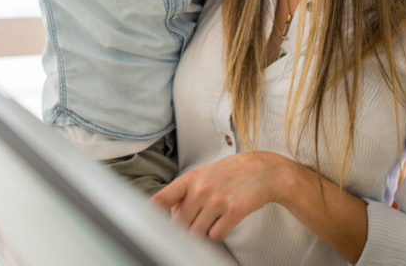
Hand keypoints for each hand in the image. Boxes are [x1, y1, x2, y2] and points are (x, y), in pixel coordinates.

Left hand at [150, 152, 288, 240]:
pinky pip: (215, 235)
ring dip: (203, 230)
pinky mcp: (233, 212)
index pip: (163, 198)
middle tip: (198, 217)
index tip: (142, 221)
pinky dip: (218, 233)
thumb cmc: (231, 172)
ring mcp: (217, 200)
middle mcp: (201, 189)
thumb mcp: (204, 174)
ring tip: (214, 216)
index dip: (151, 212)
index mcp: (191, 178)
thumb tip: (169, 212)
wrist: (263, 170)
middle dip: (186, 225)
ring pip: (197, 232)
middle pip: (180, 223)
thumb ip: (185, 192)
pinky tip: (224, 220)